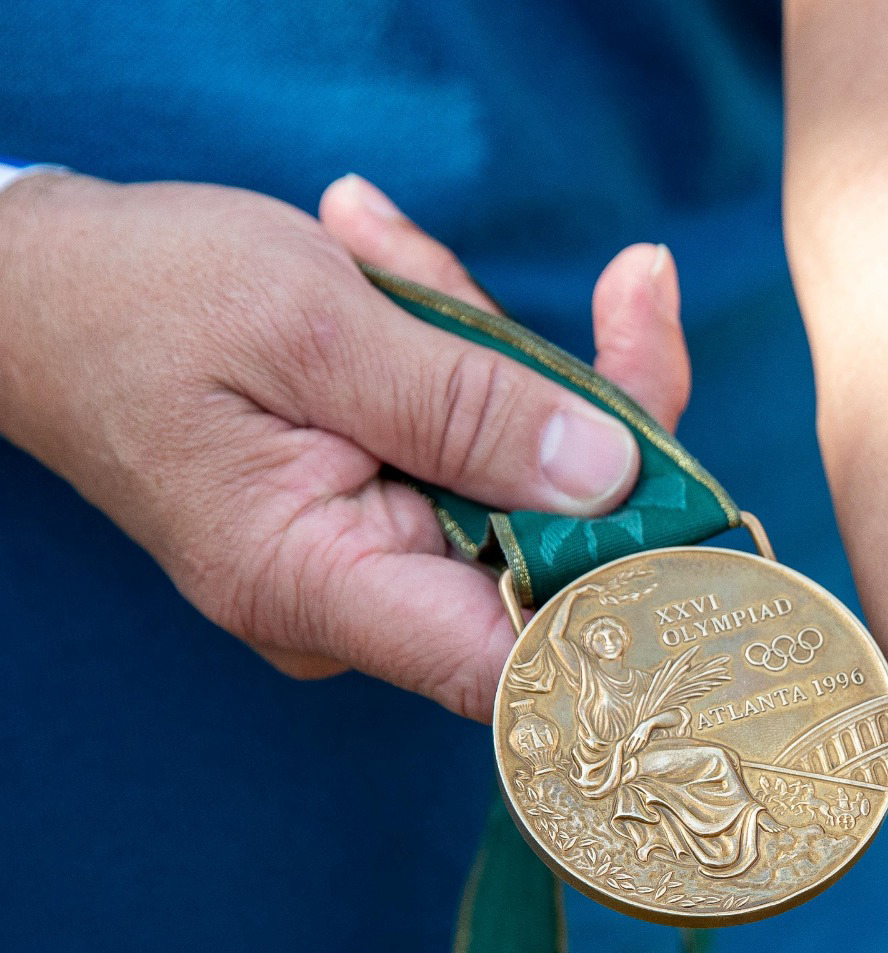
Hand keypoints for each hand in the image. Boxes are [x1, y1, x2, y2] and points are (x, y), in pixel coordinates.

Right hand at [0, 172, 690, 718]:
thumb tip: (611, 476)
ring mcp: (378, 553)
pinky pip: (476, 443)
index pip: (519, 666)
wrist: (40, 292)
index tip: (719, 516)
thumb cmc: (143, 303)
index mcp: (324, 586)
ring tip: (383, 251)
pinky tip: (386, 263)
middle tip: (625, 287)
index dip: (632, 607)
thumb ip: (467, 405)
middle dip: (592, 401)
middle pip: (554, 543)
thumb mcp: (312, 325)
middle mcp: (363, 597)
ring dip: (498, 350)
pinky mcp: (386, 502)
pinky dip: (462, 351)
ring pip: (524, 474)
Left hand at [621, 721, 654, 758]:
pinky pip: (642, 745)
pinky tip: (639, 751)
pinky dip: (640, 749)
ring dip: (635, 751)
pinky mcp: (646, 739)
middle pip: (632, 745)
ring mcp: (642, 738)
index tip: (625, 750)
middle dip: (630, 750)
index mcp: (634, 734)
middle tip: (628, 754)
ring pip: (637, 746)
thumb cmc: (642, 728)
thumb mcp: (636, 731)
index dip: (626, 747)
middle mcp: (637, 736)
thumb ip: (633, 736)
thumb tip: (628, 741)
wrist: (649, 724)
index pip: (628, 742)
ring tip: (633, 753)